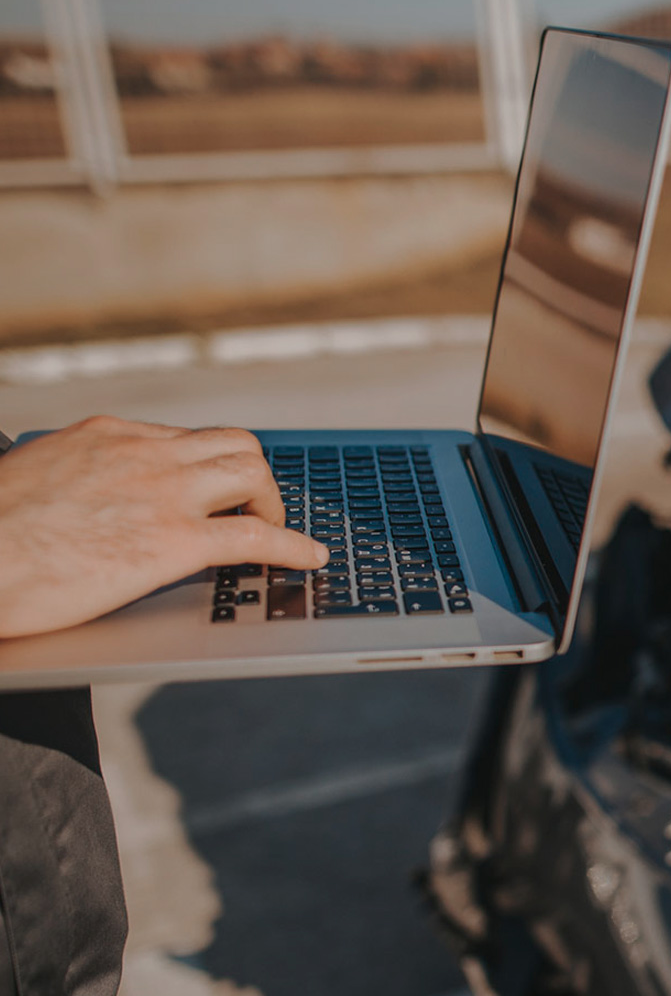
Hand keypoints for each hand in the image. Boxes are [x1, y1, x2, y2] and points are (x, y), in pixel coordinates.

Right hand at [0, 416, 327, 637]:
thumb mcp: (34, 487)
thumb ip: (75, 484)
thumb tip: (85, 505)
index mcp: (104, 435)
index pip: (182, 438)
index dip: (209, 468)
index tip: (218, 490)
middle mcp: (140, 451)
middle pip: (233, 443)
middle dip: (253, 478)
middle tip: (254, 513)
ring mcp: (161, 492)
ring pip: (254, 474)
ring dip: (274, 504)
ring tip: (276, 534)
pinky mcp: (174, 540)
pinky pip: (257, 536)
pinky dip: (295, 546)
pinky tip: (311, 559)